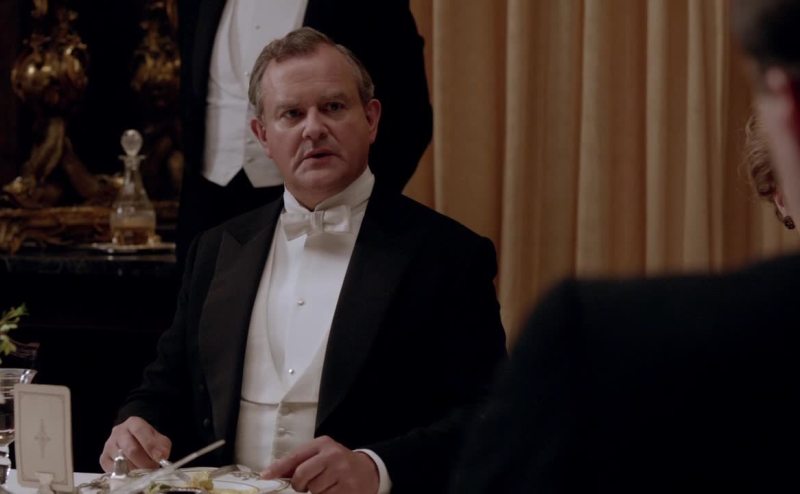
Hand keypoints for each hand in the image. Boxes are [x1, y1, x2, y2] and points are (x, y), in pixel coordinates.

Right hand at [99, 416, 171, 471]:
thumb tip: (161, 456)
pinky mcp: (103, 459)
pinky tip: (132, 473)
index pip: (140, 431)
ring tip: (143, 471)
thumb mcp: (159, 440)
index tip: (160, 458)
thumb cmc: (147, 442)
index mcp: (133, 423)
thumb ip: (162, 446)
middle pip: (131, 449)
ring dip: (135, 469)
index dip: (150, 445)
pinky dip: (125, 474)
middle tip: (152, 468)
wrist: (134, 443)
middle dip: (144, 462)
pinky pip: (113, 470)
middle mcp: (118, 432)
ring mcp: (109, 445)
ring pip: (122, 461)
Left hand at [261, 436, 378, 493]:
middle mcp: (333, 456)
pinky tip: (331, 492)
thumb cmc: (338, 463)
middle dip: (299, 485)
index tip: (265, 478)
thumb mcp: (321, 454)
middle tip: (305, 486)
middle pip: (302, 476)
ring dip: (314, 493)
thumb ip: (298, 461)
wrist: (369, 470)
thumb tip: (268, 474)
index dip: (278, 468)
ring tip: (324, 487)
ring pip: (313, 491)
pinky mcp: (349, 490)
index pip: (295, 457)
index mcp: (323, 444)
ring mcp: (342, 474)